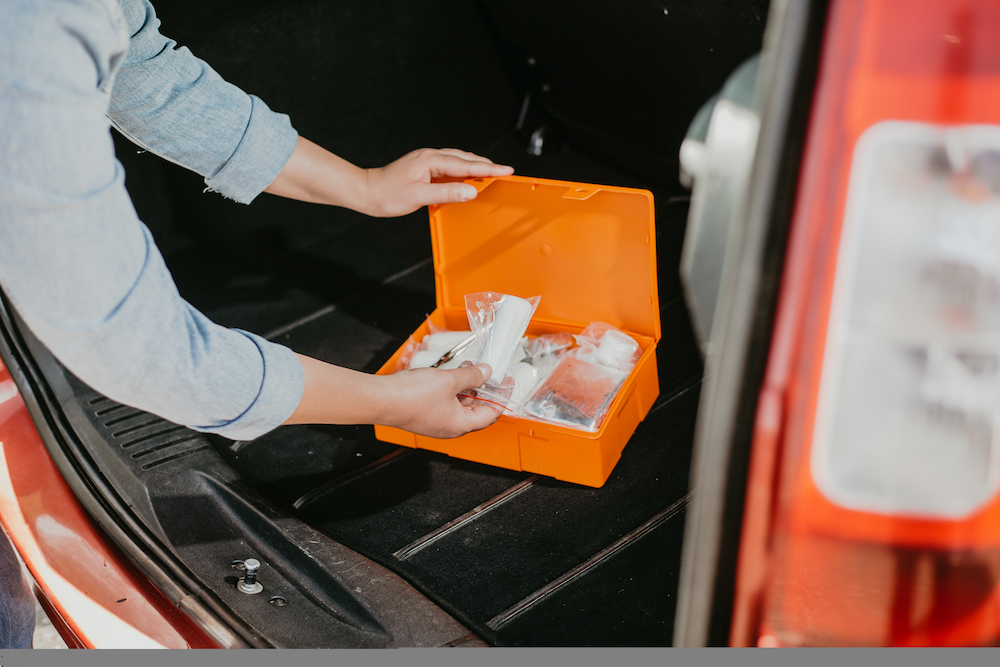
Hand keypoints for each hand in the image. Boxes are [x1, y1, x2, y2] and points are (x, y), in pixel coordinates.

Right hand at [284, 355, 499, 438]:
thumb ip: (471, 376)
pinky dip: (452, 390)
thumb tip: (486, 372)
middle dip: (484, 391)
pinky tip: (452, 375)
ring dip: (467, 388)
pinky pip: (445, 403)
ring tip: (472, 369)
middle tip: (491, 373)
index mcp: (460, 425)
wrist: (380, 399)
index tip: (507, 383)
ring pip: (459, 405)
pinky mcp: (424, 414)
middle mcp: (449, 427)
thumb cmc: (412, 396)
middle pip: (476, 411)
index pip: (491, 414)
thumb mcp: (449, 380)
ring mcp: (435, 422)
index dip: (501, 398)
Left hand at [362, 148, 513, 216]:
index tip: (506, 170)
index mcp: (431, 160)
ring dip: (475, 167)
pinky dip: (463, 171)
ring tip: (491, 173)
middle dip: (486, 165)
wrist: (367, 191)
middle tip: (505, 171)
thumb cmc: (388, 194)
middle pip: (465, 158)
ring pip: (458, 161)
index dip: (488, 169)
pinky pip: (450, 166)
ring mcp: (427, 160)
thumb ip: (447, 193)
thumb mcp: (419, 196)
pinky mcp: (424, 167)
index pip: (466, 165)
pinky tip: (468, 177)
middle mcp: (430, 156)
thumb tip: (471, 191)